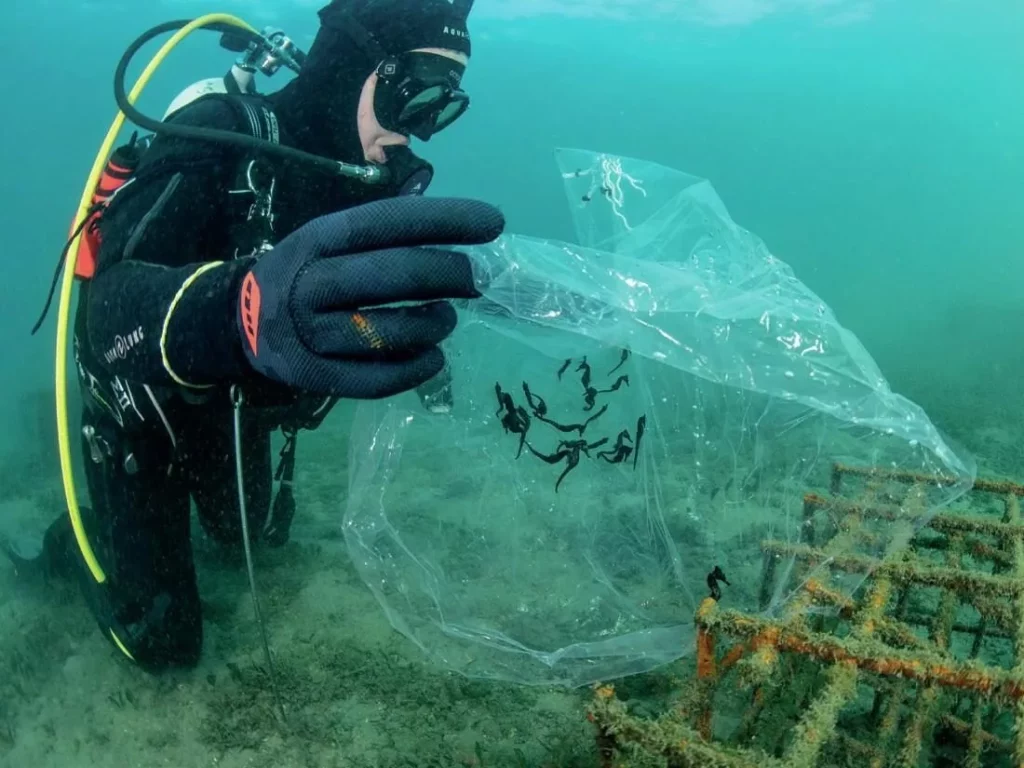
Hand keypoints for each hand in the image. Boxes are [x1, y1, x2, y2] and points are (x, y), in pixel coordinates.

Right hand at [237, 196, 503, 397]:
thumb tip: (462, 224)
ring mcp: (310, 333)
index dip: (445, 220)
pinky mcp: (314, 376)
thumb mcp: (328, 239)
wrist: (239, 320)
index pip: (389, 222)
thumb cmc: (307, 273)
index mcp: (318, 238)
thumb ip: (384, 234)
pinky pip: (376, 380)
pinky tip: (433, 359)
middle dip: (449, 274)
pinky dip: (415, 370)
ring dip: (434, 326)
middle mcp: (311, 283)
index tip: (492, 223)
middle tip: (474, 279)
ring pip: (388, 332)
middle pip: (395, 275)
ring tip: (446, 319)